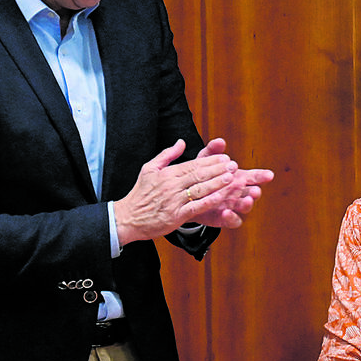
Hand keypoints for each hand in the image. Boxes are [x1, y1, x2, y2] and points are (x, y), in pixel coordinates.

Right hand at [116, 138, 252, 240]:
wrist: (127, 218)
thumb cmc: (139, 194)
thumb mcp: (149, 169)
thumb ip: (167, 155)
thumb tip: (181, 141)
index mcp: (167, 173)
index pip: (193, 164)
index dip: (211, 161)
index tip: (225, 157)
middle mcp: (171, 186)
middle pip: (199, 175)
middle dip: (218, 169)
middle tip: (233, 165)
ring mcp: (174, 201)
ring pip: (200, 190)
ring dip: (217, 183)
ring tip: (232, 178)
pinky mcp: (176, 216)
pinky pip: (196, 207)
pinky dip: (209, 202)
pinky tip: (221, 197)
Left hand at [182, 138, 273, 228]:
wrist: (185, 197)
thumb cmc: (199, 177)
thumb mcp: (203, 162)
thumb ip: (212, 152)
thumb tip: (220, 141)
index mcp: (237, 178)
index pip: (253, 176)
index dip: (262, 176)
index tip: (269, 175)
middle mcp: (237, 193)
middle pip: (252, 193)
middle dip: (255, 192)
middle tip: (256, 190)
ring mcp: (232, 206)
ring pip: (245, 207)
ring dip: (247, 204)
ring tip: (246, 201)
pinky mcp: (223, 219)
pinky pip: (232, 221)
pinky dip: (232, 218)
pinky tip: (226, 212)